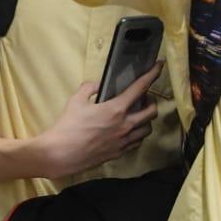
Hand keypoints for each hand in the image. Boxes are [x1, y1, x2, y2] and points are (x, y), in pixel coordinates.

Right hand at [36, 71, 159, 178]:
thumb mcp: (76, 101)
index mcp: (116, 109)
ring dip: (146, 120)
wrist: (60, 154)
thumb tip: (96, 85)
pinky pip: (137, 142)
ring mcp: (124, 141)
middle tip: (143, 98)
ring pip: (148, 129)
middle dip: (151, 102)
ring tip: (137, 115)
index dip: (152, 74)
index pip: (140, 88)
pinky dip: (138, 134)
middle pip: (152, 111)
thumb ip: (89, 88)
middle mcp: (125, 125)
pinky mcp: (119, 153)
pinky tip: (130, 131)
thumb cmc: (67, 126)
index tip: (160, 66)